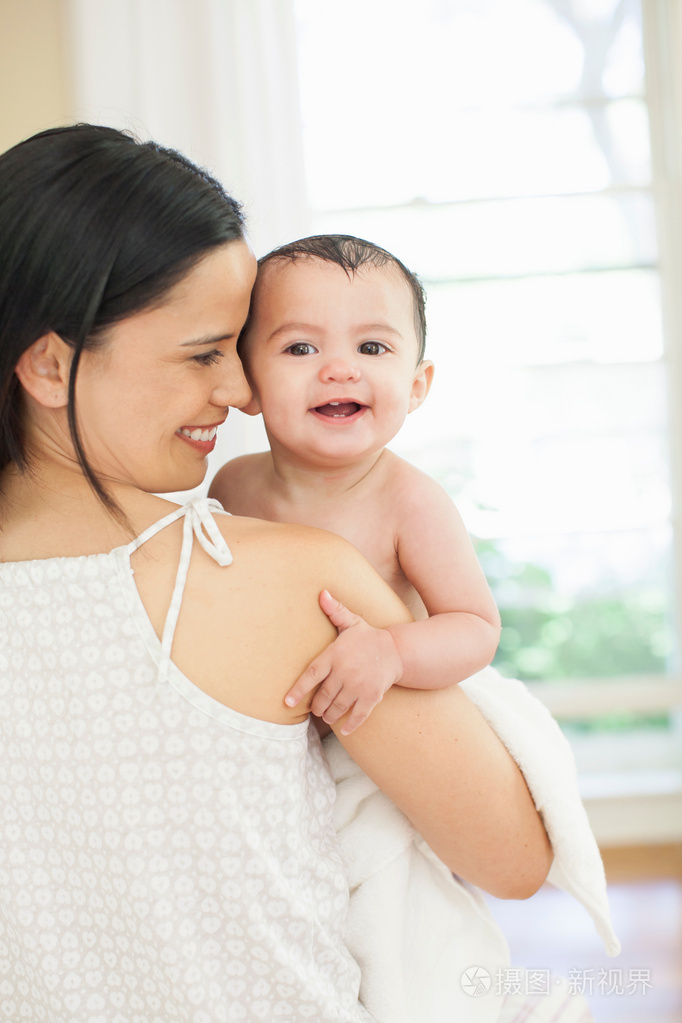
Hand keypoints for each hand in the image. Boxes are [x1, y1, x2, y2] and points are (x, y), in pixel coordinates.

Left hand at [285, 590, 403, 733]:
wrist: (396, 650)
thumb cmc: (368, 637)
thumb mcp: (351, 622)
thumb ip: (335, 611)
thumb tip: (322, 593)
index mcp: (335, 655)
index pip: (311, 674)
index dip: (298, 690)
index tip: (287, 703)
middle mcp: (344, 672)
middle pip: (322, 697)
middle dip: (316, 707)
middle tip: (315, 708)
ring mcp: (358, 686)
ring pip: (336, 709)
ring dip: (329, 716)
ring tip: (327, 715)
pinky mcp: (371, 697)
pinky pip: (357, 716)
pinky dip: (350, 726)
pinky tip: (344, 729)